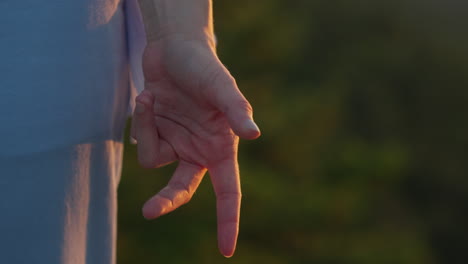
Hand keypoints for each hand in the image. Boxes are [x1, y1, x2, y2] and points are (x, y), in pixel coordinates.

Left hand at [131, 34, 259, 256]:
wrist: (173, 49)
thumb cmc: (204, 67)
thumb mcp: (221, 87)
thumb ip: (236, 111)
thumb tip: (254, 136)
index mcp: (220, 148)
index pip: (229, 192)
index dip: (228, 222)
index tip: (227, 250)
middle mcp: (198, 151)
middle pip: (182, 190)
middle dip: (167, 201)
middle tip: (149, 212)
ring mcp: (175, 144)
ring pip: (154, 162)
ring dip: (149, 130)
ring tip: (150, 98)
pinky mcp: (155, 134)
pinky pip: (142, 142)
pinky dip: (142, 120)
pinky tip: (148, 98)